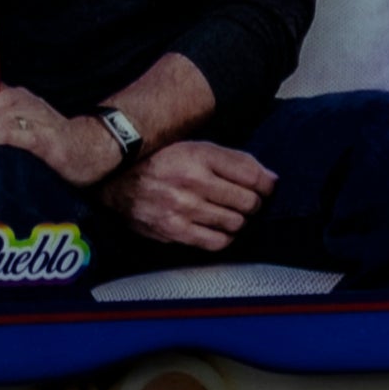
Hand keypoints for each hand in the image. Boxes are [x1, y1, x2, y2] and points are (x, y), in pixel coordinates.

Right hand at [109, 136, 273, 253]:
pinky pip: (214, 242)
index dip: (266, 183)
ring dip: (239, 220)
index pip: (251, 173)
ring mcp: (182, 208)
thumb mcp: (197, 148)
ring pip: (234, 222)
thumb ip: (233, 161)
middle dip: (254, 203)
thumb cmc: (163, 161)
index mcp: (201, 155)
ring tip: (233, 215)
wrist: (118, 179)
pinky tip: (221, 230)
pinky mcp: (172, 231)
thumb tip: (270, 179)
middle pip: (247, 200)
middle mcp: (192, 181)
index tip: (267, 187)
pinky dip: (225, 238)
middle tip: (249, 203)